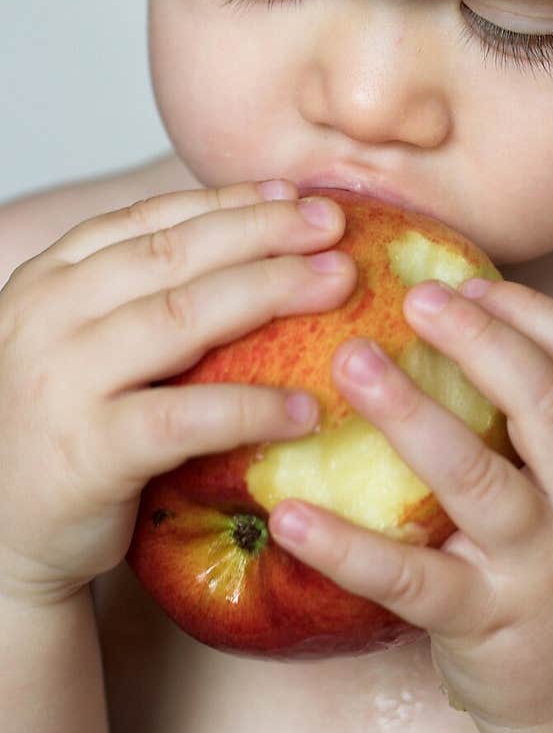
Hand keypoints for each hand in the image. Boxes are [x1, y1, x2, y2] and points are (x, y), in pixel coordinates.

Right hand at [0, 180, 355, 606]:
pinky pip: (185, 419)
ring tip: (338, 284)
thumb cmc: (65, 431)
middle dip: (264, 232)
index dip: (228, 203)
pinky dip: (251, 407)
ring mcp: (62, 382)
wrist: (4, 537)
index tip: (294, 195)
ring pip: (182, 318)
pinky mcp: (88, 452)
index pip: (148, 221)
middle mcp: (47, 317)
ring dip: (270, 292)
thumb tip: (255, 240)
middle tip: (335, 224)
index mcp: (49, 279)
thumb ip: (141, 293)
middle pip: (174, 255)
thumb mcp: (84, 342)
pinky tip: (305, 408)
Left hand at [269, 277, 552, 732]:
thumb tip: (474, 337)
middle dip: (482, 343)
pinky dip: (348, 547)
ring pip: (477, 479)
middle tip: (415, 297)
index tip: (471, 282)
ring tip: (351, 363)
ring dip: (411, 414)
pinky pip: (411, 581)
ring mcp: (540, 567)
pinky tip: (292, 515)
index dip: (533, 315)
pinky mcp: (487, 623)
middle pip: (545, 405)